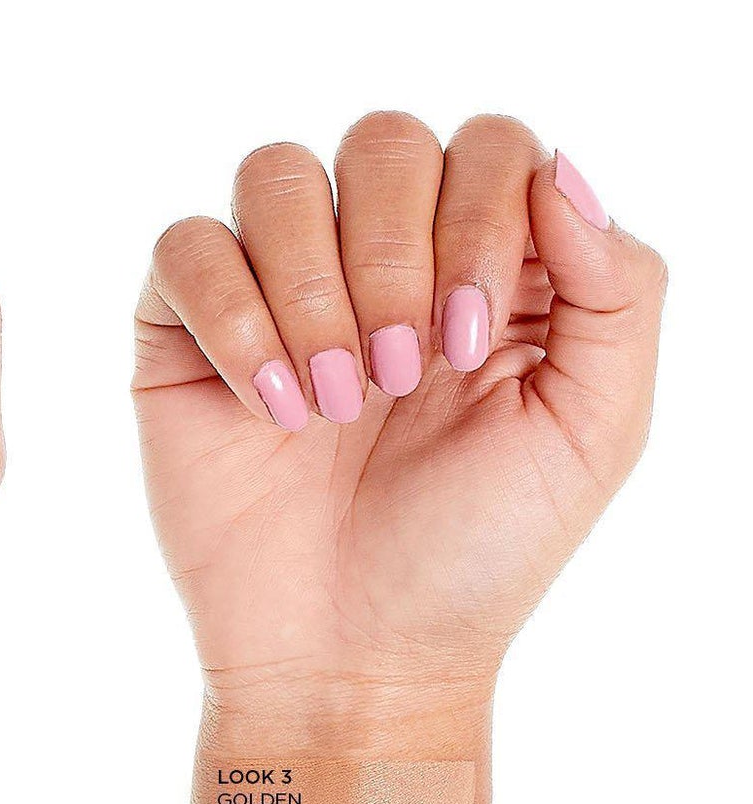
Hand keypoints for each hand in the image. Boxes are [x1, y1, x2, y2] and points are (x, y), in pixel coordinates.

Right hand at [133, 113, 664, 708]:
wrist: (351, 663)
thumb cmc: (473, 560)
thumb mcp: (595, 428)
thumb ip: (620, 286)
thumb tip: (558, 167)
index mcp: (482, 267)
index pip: (488, 146)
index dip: (481, 222)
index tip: (471, 353)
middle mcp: (374, 265)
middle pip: (381, 139)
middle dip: (394, 255)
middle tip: (399, 379)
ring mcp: (274, 299)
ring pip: (275, 175)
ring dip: (311, 286)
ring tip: (332, 403)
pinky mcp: (183, 343)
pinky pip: (184, 251)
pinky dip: (230, 318)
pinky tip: (266, 410)